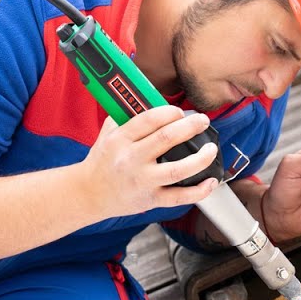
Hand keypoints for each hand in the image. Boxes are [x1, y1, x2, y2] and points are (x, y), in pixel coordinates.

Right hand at [78, 106, 219, 220]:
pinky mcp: (151, 199)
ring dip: (201, 158)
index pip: (150, 119)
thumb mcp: (108, 132)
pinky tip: (211, 181)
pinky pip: (179, 197)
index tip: (181, 111)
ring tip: (211, 149)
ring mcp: (142, 181)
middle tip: (203, 121)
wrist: (89, 193)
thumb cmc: (102, 160)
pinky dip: (199, 190)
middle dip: (191, 126)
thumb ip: (129, 116)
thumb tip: (154, 100)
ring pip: (178, 169)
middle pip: (167, 139)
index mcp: (120, 139)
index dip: (170, 112)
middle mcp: (131, 159)